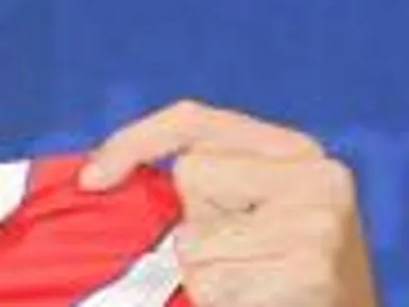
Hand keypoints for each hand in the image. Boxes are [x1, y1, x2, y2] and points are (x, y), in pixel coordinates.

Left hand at [82, 100, 379, 306]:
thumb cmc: (280, 278)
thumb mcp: (247, 218)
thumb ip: (200, 188)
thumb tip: (96, 181)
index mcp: (296, 150)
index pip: (195, 120)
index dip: (135, 140)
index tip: (90, 180)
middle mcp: (318, 176)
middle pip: (193, 176)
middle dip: (194, 228)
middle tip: (246, 261)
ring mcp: (318, 222)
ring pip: (195, 242)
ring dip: (207, 277)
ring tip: (257, 289)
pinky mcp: (312, 269)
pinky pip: (217, 283)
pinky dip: (224, 304)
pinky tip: (264, 305)